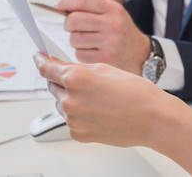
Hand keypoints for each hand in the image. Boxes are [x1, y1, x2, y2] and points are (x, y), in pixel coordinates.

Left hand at [34, 53, 191, 176]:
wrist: (153, 118)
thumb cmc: (137, 93)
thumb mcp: (108, 68)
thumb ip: (79, 67)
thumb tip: (60, 66)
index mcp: (76, 79)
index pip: (47, 68)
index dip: (41, 61)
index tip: (38, 57)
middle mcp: (70, 100)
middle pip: (53, 86)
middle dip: (64, 81)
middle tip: (86, 81)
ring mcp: (73, 119)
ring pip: (62, 104)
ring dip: (73, 99)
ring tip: (100, 99)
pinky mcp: (78, 133)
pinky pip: (71, 120)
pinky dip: (81, 115)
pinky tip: (101, 111)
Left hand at [57, 0, 149, 74]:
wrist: (141, 53)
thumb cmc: (121, 32)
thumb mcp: (114, 13)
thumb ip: (91, 8)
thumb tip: (61, 6)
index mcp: (114, 9)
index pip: (83, 0)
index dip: (67, 2)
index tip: (59, 5)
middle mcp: (112, 24)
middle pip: (74, 20)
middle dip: (68, 24)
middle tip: (72, 27)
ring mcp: (109, 42)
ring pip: (74, 38)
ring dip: (75, 40)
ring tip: (86, 41)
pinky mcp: (105, 58)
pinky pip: (79, 54)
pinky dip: (81, 53)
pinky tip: (92, 51)